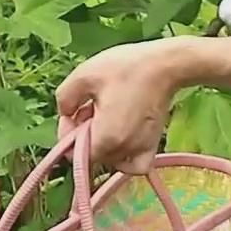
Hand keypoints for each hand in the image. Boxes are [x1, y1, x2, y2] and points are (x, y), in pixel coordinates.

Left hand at [55, 38, 189, 174]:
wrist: (166, 65)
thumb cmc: (125, 67)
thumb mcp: (84, 75)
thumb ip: (65, 99)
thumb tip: (65, 116)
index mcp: (105, 137)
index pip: (74, 154)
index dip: (68, 133)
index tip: (74, 112)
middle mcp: (123, 150)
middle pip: (92, 155)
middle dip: (86, 134)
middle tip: (92, 107)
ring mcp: (140, 150)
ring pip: (110, 160)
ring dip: (103, 142)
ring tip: (108, 116)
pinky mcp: (153, 146)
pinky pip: (134, 166)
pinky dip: (125, 159)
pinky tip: (123, 140)